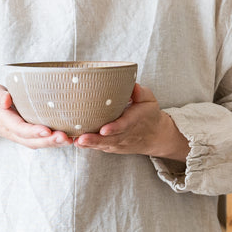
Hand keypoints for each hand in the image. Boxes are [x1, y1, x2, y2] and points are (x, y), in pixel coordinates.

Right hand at [0, 84, 72, 160]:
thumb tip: (7, 100)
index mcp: (5, 121)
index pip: (20, 128)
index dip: (33, 131)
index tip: (47, 130)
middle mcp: (16, 132)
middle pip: (33, 141)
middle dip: (50, 141)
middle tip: (65, 137)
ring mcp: (24, 136)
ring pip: (40, 143)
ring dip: (56, 144)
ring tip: (71, 140)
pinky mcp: (31, 136)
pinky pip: (44, 141)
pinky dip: (56, 142)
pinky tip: (71, 138)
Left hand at [74, 83, 189, 160]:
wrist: (154, 136)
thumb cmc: (148, 114)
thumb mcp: (149, 100)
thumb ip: (141, 92)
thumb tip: (132, 84)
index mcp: (134, 121)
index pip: (124, 126)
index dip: (114, 128)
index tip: (104, 129)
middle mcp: (126, 134)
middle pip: (110, 139)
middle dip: (95, 140)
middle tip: (82, 139)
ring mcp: (118, 143)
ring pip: (103, 145)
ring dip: (90, 144)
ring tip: (77, 141)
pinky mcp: (112, 146)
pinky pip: (100, 147)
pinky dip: (90, 146)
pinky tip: (78, 142)